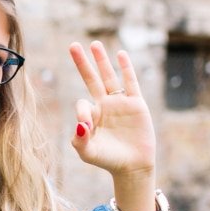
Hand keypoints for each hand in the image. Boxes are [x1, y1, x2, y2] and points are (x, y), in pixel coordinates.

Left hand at [68, 41, 156, 179]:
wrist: (132, 166)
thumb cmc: (107, 160)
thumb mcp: (87, 153)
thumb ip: (79, 140)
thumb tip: (80, 124)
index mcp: (91, 115)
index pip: (82, 103)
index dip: (82, 112)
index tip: (86, 126)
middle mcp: (104, 105)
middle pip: (91, 79)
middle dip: (82, 63)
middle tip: (72, 45)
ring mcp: (120, 103)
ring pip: (109, 77)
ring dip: (101, 60)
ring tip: (94, 44)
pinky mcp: (136, 104)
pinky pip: (130, 82)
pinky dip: (126, 68)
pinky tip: (121, 54)